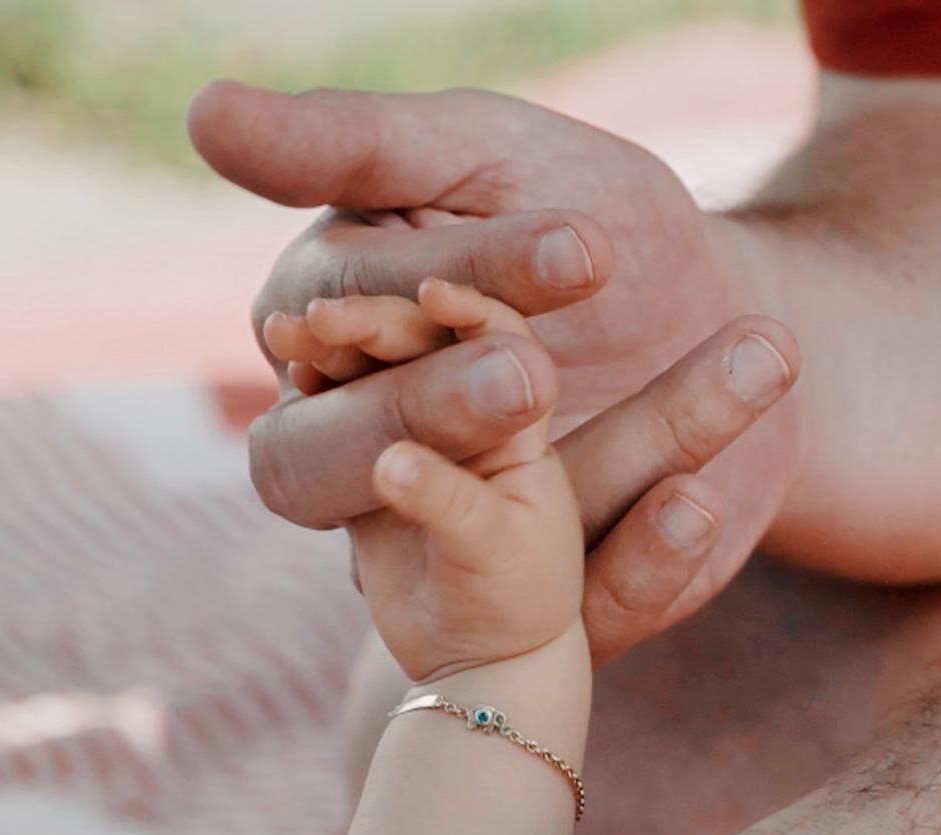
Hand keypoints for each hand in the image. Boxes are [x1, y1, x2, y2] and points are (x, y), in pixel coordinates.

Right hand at [188, 84, 801, 658]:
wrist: (736, 315)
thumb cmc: (585, 222)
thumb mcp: (483, 155)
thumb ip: (350, 144)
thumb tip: (203, 113)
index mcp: (326, 337)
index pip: (325, 324)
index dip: (418, 289)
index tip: (547, 247)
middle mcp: (361, 450)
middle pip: (317, 468)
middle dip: (423, 415)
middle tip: (529, 373)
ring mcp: (451, 534)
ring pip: (447, 542)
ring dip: (552, 484)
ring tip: (666, 415)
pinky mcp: (557, 599)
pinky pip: (577, 617)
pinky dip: (639, 569)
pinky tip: (699, 504)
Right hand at [272, 279, 583, 679]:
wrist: (473, 659)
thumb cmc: (511, 603)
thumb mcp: (493, 551)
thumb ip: (447, 500)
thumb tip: (389, 462)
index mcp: (517, 417)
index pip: (498, 338)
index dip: (465, 309)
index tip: (429, 295)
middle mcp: (466, 410)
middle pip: (421, 341)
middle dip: (375, 320)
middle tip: (323, 314)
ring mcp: (413, 430)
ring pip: (370, 368)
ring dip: (333, 345)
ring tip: (287, 333)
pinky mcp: (365, 459)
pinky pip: (335, 412)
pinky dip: (314, 392)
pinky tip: (289, 375)